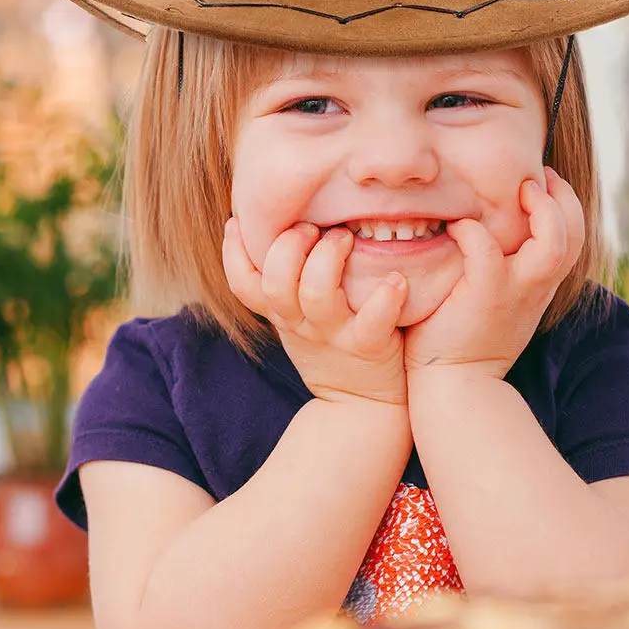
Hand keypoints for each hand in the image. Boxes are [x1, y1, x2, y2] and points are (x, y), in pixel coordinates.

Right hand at [222, 219, 409, 405]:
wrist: (362, 408)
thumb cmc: (331, 347)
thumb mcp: (296, 320)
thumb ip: (286, 282)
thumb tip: (279, 226)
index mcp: (282, 313)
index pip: (243, 284)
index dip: (232, 253)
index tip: (238, 220)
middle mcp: (301, 323)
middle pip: (276, 283)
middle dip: (289, 246)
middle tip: (311, 227)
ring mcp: (334, 335)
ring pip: (316, 294)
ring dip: (329, 258)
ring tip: (346, 237)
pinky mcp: (368, 347)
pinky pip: (373, 322)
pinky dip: (385, 298)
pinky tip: (396, 279)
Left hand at [402, 167, 584, 380]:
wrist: (454, 387)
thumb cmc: (464, 340)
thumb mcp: (497, 302)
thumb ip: (503, 270)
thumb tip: (487, 231)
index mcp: (540, 285)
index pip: (573, 237)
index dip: (565, 204)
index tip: (542, 183)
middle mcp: (536, 286)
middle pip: (574, 233)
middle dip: (563, 197)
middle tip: (536, 177)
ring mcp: (515, 291)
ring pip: (553, 241)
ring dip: (541, 209)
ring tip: (518, 190)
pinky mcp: (485, 295)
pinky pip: (485, 248)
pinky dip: (472, 230)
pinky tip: (457, 227)